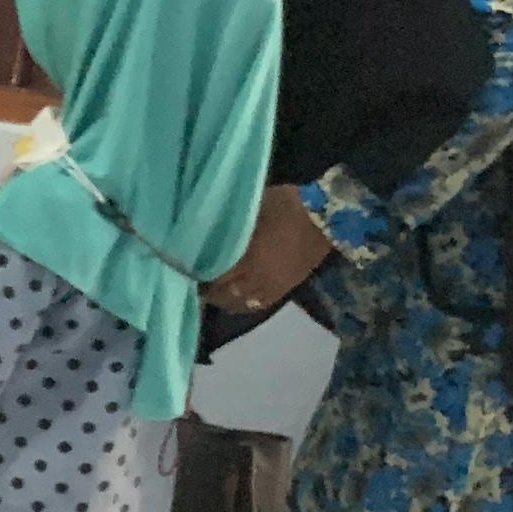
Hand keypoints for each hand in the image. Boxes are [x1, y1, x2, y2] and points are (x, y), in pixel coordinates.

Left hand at [203, 185, 334, 314]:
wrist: (327, 219)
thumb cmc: (286, 207)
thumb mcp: (253, 208)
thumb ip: (230, 224)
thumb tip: (207, 227)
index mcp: (247, 258)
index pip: (214, 275)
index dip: (198, 275)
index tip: (184, 269)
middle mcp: (256, 278)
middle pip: (224, 294)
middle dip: (209, 291)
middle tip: (196, 282)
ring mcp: (272, 286)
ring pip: (240, 303)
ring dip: (224, 300)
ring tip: (214, 292)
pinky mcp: (285, 289)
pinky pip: (259, 304)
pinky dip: (244, 303)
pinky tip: (237, 297)